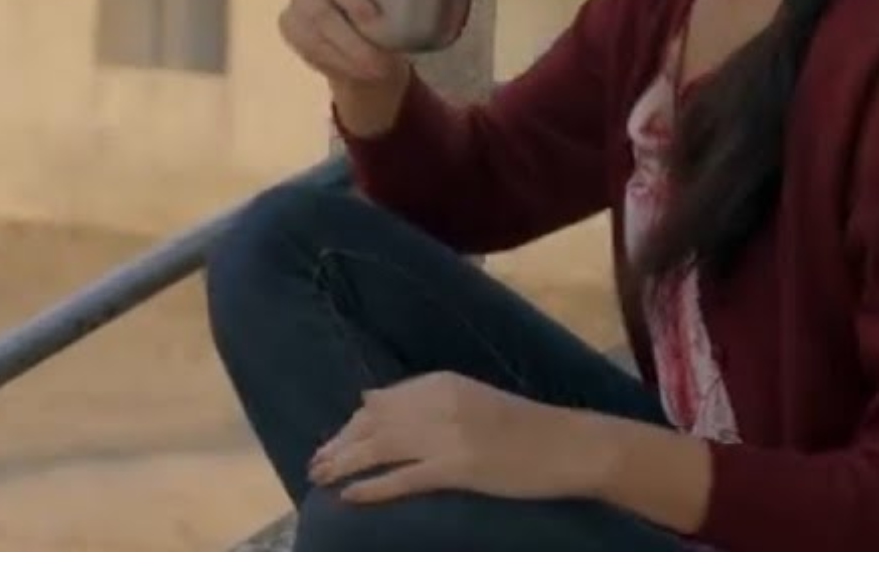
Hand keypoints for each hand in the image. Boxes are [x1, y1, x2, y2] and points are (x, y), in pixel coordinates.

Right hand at [279, 0, 493, 90]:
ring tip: (376, 65)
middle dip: (351, 5)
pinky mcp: (291, 26)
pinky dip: (329, 57)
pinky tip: (351, 69)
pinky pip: (305, 41)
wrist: (371, 54)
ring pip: (315, 17)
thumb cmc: (399, 13)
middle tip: (378, 32)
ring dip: (345, 43)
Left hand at [308, 372, 602, 505]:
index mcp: (442, 382)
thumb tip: (369, 399)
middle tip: (314, 465)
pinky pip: (405, 477)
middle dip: (340, 445)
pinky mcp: (458, 467)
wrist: (564, 443)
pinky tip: (350, 497)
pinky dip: (373, 487)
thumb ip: (421, 398)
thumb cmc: (520, 425)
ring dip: (345, 464)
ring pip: (381, 448)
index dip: (351, 425)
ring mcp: (448, 435)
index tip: (331, 442)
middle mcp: (439, 402)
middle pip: (375, 424)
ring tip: (319, 479)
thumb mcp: (467, 398)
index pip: (382, 402)